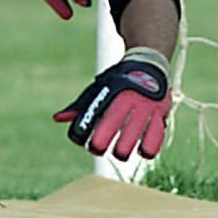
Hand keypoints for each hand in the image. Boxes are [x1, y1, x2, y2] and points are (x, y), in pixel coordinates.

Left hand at [53, 47, 169, 159]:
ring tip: (120, 152)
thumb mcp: (97, 89)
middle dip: (98, 146)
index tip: (81, 139)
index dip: (79, 134)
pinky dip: (147, 150)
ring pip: (131, 138)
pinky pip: (155, 138)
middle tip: (98, 148)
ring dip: (122, 151)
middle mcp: (125, 99)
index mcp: (107, 93)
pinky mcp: (160, 113)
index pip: (87, 117)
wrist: (147, 64)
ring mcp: (144, 107)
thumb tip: (57, 119)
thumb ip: (80, 106)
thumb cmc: (117, 82)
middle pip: (107, 129)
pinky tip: (142, 151)